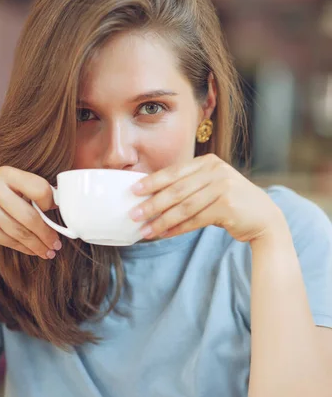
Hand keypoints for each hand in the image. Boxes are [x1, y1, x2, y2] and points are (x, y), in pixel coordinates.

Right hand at [0, 166, 61, 259]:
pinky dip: (26, 249)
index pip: (39, 187)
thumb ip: (26, 192)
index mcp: (6, 174)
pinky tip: (34, 251)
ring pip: (22, 232)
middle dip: (48, 233)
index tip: (56, 214)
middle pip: (31, 216)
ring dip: (39, 245)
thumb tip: (57, 206)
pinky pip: (11, 241)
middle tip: (57, 244)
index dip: (51, 203)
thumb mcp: (2, 187)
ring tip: (49, 251)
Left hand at [129, 154, 285, 243]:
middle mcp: (215, 171)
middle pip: (176, 190)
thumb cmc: (231, 203)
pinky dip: (177, 228)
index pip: (174, 172)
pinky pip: (195, 219)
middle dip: (152, 204)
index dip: (151, 181)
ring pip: (183, 207)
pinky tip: (164, 234)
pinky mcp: (227, 206)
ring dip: (161, 220)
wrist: (263, 218)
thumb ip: (188, 187)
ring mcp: (222, 187)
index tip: (132, 191)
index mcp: (208, 162)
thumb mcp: (211, 187)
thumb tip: (152, 198)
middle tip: (134, 214)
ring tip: (145, 230)